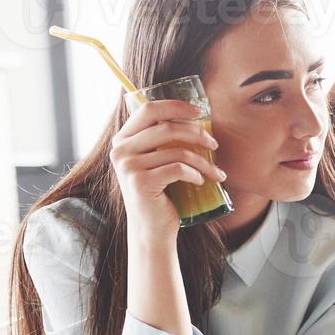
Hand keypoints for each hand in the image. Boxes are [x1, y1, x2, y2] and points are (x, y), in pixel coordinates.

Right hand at [110, 97, 224, 239]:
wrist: (152, 228)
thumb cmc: (160, 192)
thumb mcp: (156, 161)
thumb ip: (162, 139)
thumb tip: (194, 114)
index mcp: (123, 139)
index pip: (149, 109)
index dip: (176, 106)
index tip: (200, 111)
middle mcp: (120, 150)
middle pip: (167, 127)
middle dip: (197, 133)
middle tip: (214, 143)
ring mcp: (128, 166)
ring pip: (177, 151)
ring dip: (203, 161)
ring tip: (215, 171)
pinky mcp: (140, 182)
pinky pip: (178, 169)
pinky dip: (195, 174)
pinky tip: (200, 181)